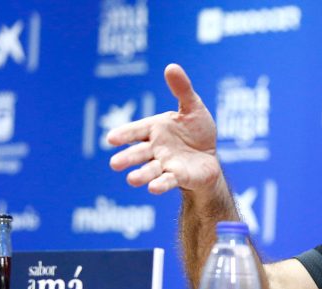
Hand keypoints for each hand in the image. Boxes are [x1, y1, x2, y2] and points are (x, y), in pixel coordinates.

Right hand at [108, 64, 220, 194]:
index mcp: (155, 129)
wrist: (210, 157)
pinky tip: (153, 189)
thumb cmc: (197, 132)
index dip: (124, 134)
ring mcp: (166, 164)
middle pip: (139, 153)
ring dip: (141, 175)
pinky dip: (160, 184)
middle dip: (127, 158)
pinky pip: (168, 181)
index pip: (136, 130)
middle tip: (114, 164)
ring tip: (132, 180)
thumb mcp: (193, 108)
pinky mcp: (178, 177)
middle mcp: (156, 148)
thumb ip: (182, 90)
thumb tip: (171, 66)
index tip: (111, 139)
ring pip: (150, 170)